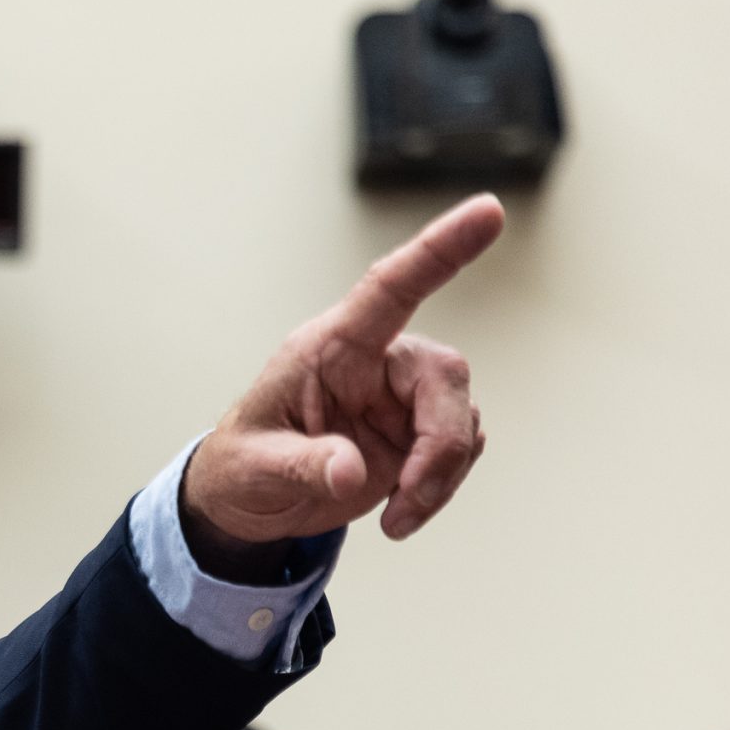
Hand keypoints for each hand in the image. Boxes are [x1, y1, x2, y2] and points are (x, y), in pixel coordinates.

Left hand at [183, 195, 504, 566]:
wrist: (249, 502)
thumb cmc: (240, 466)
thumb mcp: (253, 468)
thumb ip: (301, 466)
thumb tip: (351, 473)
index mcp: (331, 348)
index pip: (390, 289)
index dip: (439, 250)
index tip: (489, 211)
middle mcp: (376, 362)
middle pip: (446, 376)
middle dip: (441, 443)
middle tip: (410, 499)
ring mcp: (402, 399)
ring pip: (461, 420)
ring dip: (439, 476)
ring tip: (395, 518)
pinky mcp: (417, 435)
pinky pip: (458, 451)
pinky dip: (439, 488)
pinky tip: (400, 511)